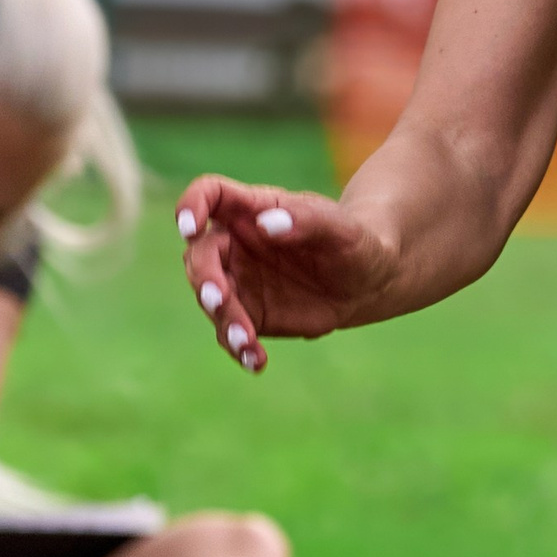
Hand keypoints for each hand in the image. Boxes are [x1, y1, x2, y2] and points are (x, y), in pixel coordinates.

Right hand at [173, 176, 394, 374]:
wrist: (367, 281)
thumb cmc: (352, 240)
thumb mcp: (342, 227)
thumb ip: (307, 220)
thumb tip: (266, 225)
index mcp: (252, 209)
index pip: (210, 194)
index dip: (192, 205)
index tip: (190, 227)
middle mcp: (235, 243)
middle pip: (200, 255)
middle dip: (205, 279)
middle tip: (218, 301)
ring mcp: (238, 281)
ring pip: (210, 299)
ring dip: (223, 321)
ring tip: (247, 343)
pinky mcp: (248, 315)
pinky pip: (232, 332)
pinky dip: (240, 349)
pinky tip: (257, 361)